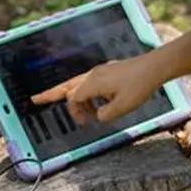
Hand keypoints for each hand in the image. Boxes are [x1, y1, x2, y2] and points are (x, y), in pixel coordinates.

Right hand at [30, 55, 165, 123]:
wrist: (154, 67)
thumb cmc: (139, 85)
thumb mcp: (123, 107)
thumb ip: (106, 115)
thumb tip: (98, 116)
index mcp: (92, 83)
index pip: (72, 98)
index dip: (75, 112)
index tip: (84, 123)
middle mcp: (92, 75)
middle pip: (66, 86)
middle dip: (50, 94)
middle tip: (36, 99)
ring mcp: (100, 72)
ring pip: (79, 85)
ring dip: (80, 101)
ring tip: (89, 115)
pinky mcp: (108, 72)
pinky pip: (92, 84)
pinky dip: (91, 96)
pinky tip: (104, 103)